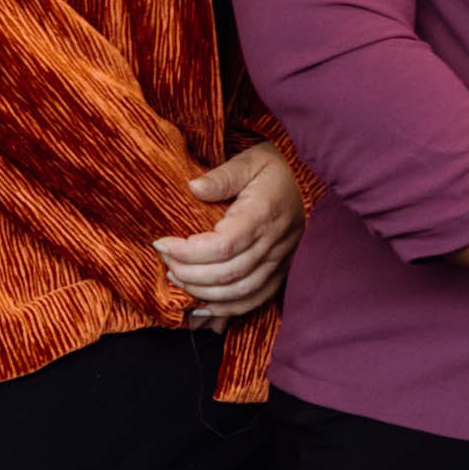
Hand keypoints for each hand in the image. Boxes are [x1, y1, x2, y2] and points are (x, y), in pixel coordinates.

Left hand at [154, 141, 307, 325]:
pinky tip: (202, 306)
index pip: (224, 245)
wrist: (306, 180)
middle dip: (189, 273)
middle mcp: (275, 242)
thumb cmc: (273, 169)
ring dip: (204, 292)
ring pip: (240, 291)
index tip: (162, 243)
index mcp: (264, 213)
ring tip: (177, 279)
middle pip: (228, 273)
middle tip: (164, 260)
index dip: (189, 252)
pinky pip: (255, 299)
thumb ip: (222, 176)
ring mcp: (280, 260)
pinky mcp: (281, 272)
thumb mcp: (250, 160)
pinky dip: (227, 309)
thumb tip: (194, 188)